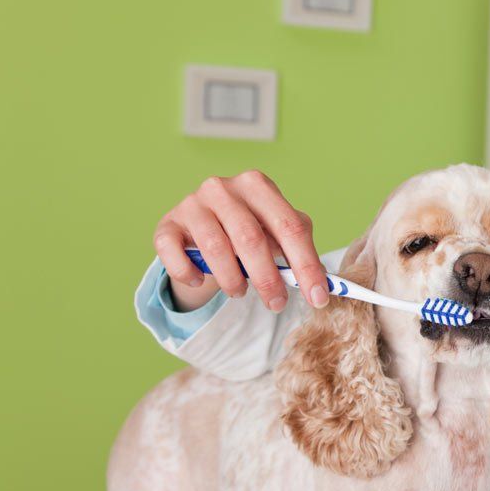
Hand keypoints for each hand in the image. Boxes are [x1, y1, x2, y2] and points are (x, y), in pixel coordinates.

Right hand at [153, 170, 330, 311]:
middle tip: (277, 304)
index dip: (307, 265)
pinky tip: (200, 281)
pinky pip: (173, 251)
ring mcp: (192, 204)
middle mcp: (223, 188)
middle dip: (268, 278)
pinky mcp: (167, 224)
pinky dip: (188, 272)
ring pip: (215, 247)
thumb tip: (322, 285)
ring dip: (232, 279)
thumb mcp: (277, 233)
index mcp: (258, 186)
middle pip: (252, 238)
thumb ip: (298, 251)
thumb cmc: (249, 231)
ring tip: (240, 292)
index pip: (290, 226)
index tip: (318, 297)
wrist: (202, 228)